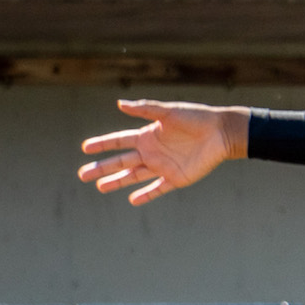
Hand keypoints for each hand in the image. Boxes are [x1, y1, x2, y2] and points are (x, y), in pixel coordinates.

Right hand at [80, 100, 244, 204]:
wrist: (222, 133)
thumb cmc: (197, 118)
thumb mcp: (170, 112)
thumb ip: (146, 109)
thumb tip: (120, 103)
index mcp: (147, 135)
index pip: (119, 141)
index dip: (102, 144)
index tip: (85, 148)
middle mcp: (152, 152)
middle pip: (121, 161)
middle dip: (102, 168)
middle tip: (83, 175)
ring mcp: (163, 166)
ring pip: (134, 176)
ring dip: (117, 181)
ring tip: (100, 187)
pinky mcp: (177, 178)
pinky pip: (158, 189)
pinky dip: (146, 195)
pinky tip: (133, 200)